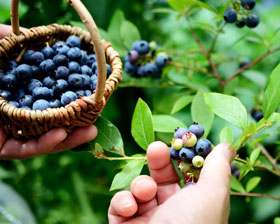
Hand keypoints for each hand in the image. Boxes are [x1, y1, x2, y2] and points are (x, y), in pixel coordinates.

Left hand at [0, 25, 97, 159]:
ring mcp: (10, 131)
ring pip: (44, 137)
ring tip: (90, 130)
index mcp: (15, 91)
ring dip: (69, 136)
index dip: (68, 94)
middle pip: (51, 118)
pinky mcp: (2, 149)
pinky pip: (26, 149)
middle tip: (97, 114)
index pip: (47, 94)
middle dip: (76, 119)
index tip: (87, 91)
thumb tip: (14, 33)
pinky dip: (45, 143)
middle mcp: (16, 112)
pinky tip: (61, 134)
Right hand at [108, 141, 234, 223]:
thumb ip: (218, 167)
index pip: (185, 174)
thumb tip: (227, 146)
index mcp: (193, 204)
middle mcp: (171, 211)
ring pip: (138, 188)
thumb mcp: (212, 195)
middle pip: (160, 176)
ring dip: (139, 185)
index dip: (180, 157)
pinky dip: (122, 202)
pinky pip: (119, 205)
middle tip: (155, 148)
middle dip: (157, 160)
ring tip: (145, 193)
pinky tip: (130, 208)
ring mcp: (147, 218)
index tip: (178, 140)